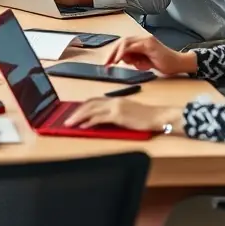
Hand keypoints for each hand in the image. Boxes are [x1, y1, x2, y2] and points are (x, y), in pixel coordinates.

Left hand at [63, 98, 182, 131]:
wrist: (158, 117)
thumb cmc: (146, 117)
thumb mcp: (128, 111)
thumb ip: (115, 112)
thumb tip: (102, 118)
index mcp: (115, 99)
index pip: (94, 100)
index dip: (82, 106)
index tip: (73, 112)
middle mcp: (113, 101)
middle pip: (89, 104)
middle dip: (76, 111)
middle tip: (66, 119)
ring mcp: (115, 107)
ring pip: (91, 110)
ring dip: (78, 117)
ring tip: (70, 123)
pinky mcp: (118, 115)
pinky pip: (99, 118)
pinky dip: (89, 122)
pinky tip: (83, 126)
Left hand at [104, 36, 197, 75]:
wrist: (179, 64)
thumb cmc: (163, 64)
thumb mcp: (143, 62)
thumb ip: (133, 59)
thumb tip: (122, 59)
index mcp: (140, 42)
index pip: (123, 44)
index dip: (113, 52)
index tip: (107, 62)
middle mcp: (142, 38)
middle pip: (122, 42)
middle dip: (112, 52)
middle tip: (106, 63)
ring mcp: (146, 40)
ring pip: (125, 42)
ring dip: (116, 53)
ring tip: (112, 62)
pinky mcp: (149, 44)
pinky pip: (132, 46)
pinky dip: (124, 52)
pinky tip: (120, 59)